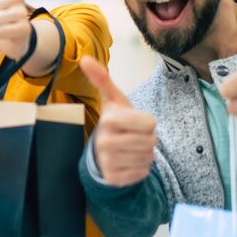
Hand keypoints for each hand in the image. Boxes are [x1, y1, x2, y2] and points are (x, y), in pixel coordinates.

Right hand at [80, 57, 157, 186]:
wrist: (103, 152)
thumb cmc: (115, 122)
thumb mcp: (113, 100)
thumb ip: (102, 79)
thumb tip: (85, 58)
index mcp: (108, 120)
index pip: (150, 124)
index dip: (147, 123)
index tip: (133, 122)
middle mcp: (105, 141)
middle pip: (151, 142)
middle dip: (147, 139)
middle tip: (133, 137)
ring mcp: (109, 162)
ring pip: (149, 158)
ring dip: (145, 154)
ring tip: (131, 149)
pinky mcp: (114, 178)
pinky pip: (143, 173)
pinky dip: (141, 168)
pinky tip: (128, 162)